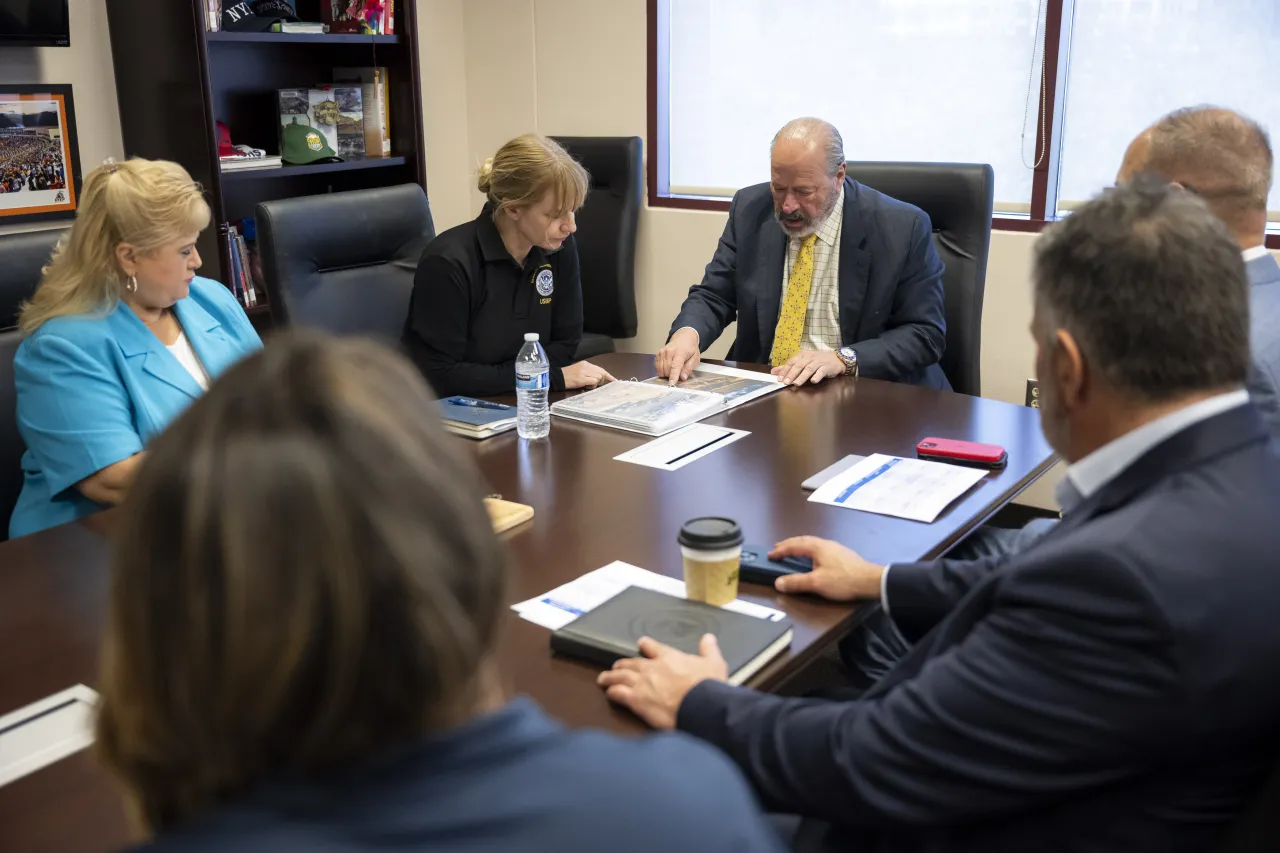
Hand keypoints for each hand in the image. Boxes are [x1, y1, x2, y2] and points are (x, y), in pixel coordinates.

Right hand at [561, 360, 615, 389]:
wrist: (556, 377)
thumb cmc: (567, 375)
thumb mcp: (579, 371)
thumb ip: (588, 372)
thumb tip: (598, 378)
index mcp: (586, 364)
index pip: (600, 369)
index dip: (608, 376)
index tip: (614, 381)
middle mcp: (586, 367)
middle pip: (601, 373)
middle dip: (602, 381)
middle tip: (595, 385)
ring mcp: (584, 372)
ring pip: (598, 378)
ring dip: (595, 384)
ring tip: (587, 385)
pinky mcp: (581, 379)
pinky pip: (593, 382)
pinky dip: (592, 385)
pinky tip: (586, 386)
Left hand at [597, 634, 727, 728]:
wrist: (700, 706)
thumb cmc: (708, 685)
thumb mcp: (714, 663)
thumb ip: (709, 649)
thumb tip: (708, 638)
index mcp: (670, 657)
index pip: (652, 647)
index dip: (645, 645)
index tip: (641, 643)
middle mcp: (652, 668)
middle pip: (631, 663)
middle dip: (622, 664)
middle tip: (616, 665)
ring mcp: (642, 684)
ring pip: (620, 676)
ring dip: (611, 676)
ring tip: (604, 678)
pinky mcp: (636, 700)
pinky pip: (618, 694)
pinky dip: (612, 692)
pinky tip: (608, 693)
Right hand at [655, 328, 701, 385]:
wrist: (684, 337)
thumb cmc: (690, 348)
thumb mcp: (695, 358)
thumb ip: (689, 368)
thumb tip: (682, 378)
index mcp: (680, 353)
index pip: (675, 367)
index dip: (673, 376)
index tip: (671, 384)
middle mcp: (669, 352)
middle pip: (667, 370)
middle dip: (672, 375)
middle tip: (678, 373)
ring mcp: (662, 352)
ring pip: (661, 370)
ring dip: (666, 373)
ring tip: (673, 369)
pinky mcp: (658, 354)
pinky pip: (657, 367)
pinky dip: (662, 370)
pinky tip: (667, 367)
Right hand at [769, 536, 884, 601]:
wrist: (870, 581)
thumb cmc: (844, 580)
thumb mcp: (816, 583)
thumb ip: (796, 582)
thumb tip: (778, 582)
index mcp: (817, 547)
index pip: (793, 546)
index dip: (780, 550)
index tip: (770, 554)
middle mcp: (825, 544)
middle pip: (802, 540)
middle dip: (789, 544)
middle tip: (778, 548)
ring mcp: (835, 548)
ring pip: (812, 543)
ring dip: (800, 546)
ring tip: (793, 551)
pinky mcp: (842, 555)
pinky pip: (820, 548)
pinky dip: (810, 550)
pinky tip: (813, 558)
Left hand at [771, 350, 844, 385]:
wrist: (836, 359)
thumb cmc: (817, 361)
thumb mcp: (802, 362)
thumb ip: (788, 367)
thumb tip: (774, 372)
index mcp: (802, 355)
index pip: (791, 362)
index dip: (784, 370)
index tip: (779, 379)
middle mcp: (810, 357)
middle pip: (799, 365)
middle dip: (791, 374)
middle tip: (786, 382)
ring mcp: (818, 362)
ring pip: (809, 369)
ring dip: (802, 376)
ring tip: (796, 383)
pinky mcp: (827, 367)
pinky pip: (821, 371)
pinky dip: (817, 376)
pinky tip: (813, 381)